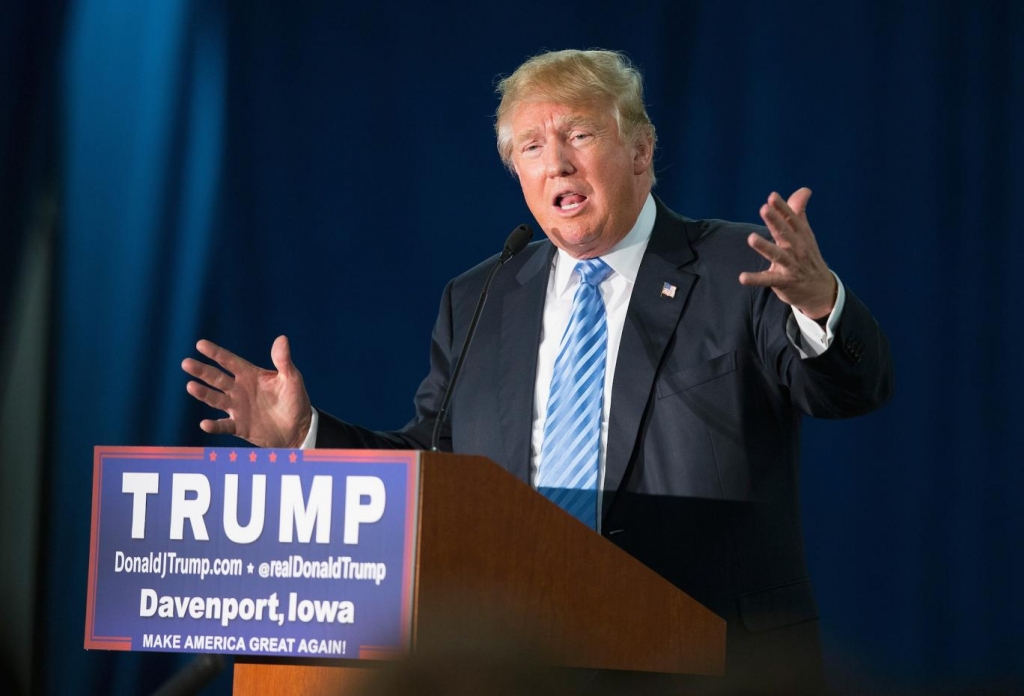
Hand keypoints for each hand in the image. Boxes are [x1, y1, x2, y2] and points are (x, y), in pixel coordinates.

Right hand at [182, 335, 311, 447]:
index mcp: (250, 375)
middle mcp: (240, 390)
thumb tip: (282, 338)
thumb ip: (283, 360)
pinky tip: (204, 424)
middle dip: (202, 371)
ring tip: (191, 386)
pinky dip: (214, 426)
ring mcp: (238, 408)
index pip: (230, 361)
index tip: (200, 344)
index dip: (216, 353)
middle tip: (186, 363)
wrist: (298, 428)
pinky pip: (224, 426)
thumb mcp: (292, 378)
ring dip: (203, 394)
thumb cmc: (294, 400)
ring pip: (216, 399)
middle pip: (217, 378)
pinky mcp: (239, 426)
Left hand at [738, 188, 836, 319]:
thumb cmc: (808, 257)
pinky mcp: (784, 282)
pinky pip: (768, 280)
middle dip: (775, 221)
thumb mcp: (805, 235)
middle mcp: (797, 249)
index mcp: (801, 236)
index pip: (791, 219)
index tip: (772, 196)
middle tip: (764, 209)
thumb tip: (804, 190)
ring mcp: (791, 266)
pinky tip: (742, 277)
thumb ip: (798, 213)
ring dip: (764, 247)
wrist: (820, 290)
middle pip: (785, 233)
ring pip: (777, 255)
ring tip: (751, 238)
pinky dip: (755, 279)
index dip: (782, 208)